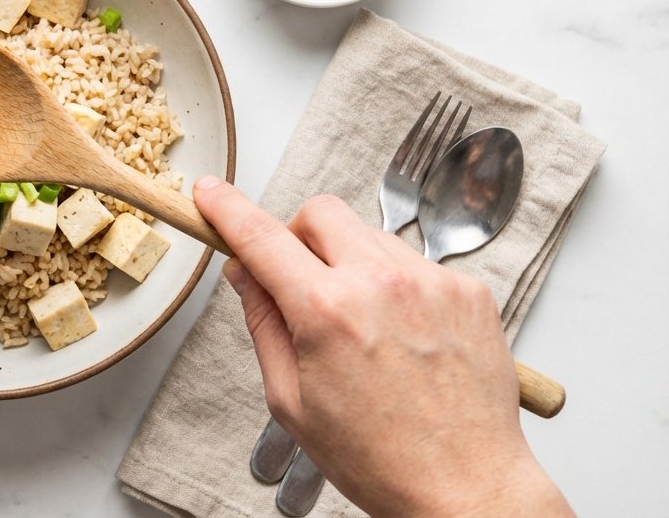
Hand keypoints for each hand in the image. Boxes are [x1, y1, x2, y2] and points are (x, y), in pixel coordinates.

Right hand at [193, 176, 571, 516]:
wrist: (466, 488)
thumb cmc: (378, 458)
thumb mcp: (291, 399)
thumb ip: (264, 324)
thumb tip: (245, 274)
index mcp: (327, 312)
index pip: (261, 237)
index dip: (228, 209)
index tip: (211, 193)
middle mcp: (382, 284)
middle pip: (320, 213)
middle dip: (298, 236)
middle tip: (299, 283)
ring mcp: (433, 282)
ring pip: (369, 235)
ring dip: (349, 262)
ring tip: (362, 325)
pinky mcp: (469, 291)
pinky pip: (415, 262)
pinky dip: (396, 286)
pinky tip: (402, 336)